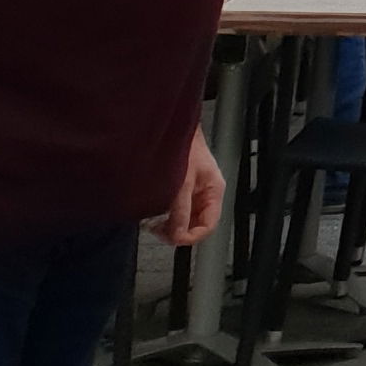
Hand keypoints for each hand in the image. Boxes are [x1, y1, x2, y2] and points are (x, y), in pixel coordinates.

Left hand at [151, 130, 225, 248]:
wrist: (172, 127)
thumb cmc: (183, 146)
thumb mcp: (182, 182)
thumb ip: (180, 210)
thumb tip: (176, 236)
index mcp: (213, 191)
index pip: (209, 225)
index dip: (192, 236)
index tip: (173, 239)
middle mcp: (205, 193)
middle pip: (195, 223)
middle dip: (177, 230)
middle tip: (158, 229)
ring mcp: (193, 191)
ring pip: (184, 218)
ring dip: (168, 223)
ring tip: (152, 221)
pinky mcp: (181, 188)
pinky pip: (175, 210)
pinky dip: (164, 215)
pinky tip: (153, 212)